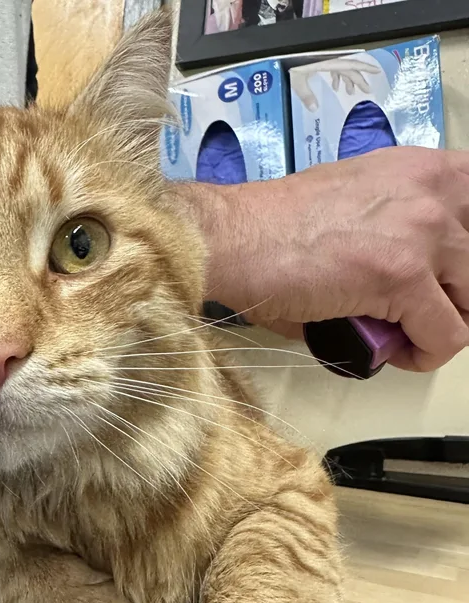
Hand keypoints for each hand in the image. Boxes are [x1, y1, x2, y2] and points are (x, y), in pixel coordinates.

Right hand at [178, 147, 468, 371]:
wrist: (234, 238)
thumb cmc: (272, 229)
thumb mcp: (353, 208)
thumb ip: (394, 233)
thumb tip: (402, 286)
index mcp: (422, 170)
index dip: (463, 261)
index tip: (446, 284)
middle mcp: (434, 193)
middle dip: (457, 297)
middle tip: (420, 313)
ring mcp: (423, 233)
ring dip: (441, 325)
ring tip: (403, 334)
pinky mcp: (403, 277)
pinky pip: (446, 337)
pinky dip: (421, 354)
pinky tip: (391, 351)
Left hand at [290, 57, 380, 111]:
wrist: (281, 55)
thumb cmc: (288, 64)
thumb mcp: (296, 80)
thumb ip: (305, 94)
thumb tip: (315, 109)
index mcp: (327, 61)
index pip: (350, 64)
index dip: (364, 68)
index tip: (377, 71)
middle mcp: (329, 59)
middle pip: (348, 68)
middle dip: (358, 79)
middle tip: (367, 91)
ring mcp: (325, 60)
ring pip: (341, 68)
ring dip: (347, 80)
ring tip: (350, 93)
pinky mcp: (319, 61)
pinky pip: (333, 68)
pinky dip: (336, 77)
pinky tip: (335, 87)